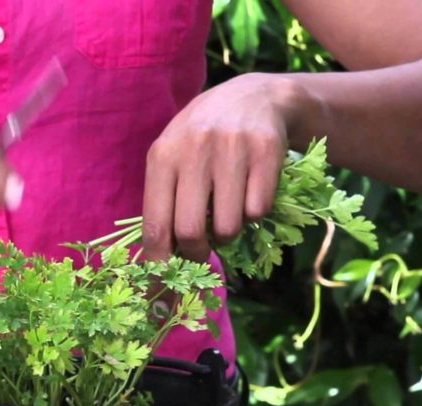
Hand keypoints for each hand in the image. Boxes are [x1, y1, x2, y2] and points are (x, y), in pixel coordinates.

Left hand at [143, 73, 298, 261]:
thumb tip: (156, 264)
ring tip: (228, 211)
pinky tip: (251, 191)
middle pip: (190, 231)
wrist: (254, 97)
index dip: (159, 265)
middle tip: (203, 250)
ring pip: (228, 226)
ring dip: (229, 232)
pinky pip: (258, 209)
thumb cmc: (203, 140)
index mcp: (162, 156)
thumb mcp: (174, 159)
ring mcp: (232, 148)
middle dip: (197, 254)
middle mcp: (194, 149)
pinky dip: (255, 213)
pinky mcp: (266, 150)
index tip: (165, 291)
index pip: (155, 225)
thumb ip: (163, 203)